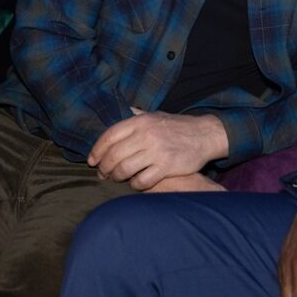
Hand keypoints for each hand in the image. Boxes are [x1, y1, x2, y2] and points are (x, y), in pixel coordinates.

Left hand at [87, 111, 227, 189]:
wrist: (204, 135)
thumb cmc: (176, 126)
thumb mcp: (155, 115)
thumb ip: (136, 116)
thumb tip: (117, 112)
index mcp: (140, 121)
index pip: (109, 136)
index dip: (97, 150)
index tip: (92, 160)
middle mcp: (146, 135)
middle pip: (113, 155)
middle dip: (104, 168)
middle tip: (103, 173)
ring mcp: (156, 151)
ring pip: (124, 170)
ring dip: (117, 177)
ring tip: (117, 178)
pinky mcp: (166, 167)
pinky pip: (142, 181)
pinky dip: (135, 185)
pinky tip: (136, 183)